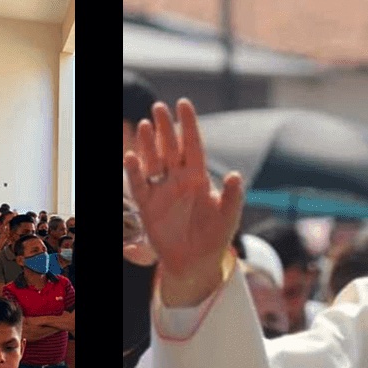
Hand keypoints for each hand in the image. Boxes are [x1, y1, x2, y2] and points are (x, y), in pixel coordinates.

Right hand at [123, 99, 244, 306]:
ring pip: (153, 161)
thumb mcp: (228, 217)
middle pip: (170, 148)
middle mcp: (178, 179)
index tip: (183, 104)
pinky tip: (130, 157)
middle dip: (165, 128)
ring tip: (146, 125)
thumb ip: (233, 197)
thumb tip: (236, 175)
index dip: (188, 125)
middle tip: (159, 107)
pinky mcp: (148, 206)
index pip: (192, 145)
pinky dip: (134, 172)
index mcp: (199, 177)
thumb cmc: (214, 237)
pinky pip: (139, 185)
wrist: (195, 263)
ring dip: (149, 144)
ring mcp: (162, 191)